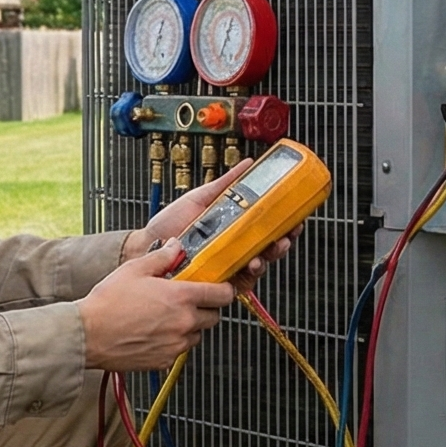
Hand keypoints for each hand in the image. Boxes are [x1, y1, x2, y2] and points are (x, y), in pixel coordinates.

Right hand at [80, 237, 235, 370]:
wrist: (87, 335)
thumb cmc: (107, 303)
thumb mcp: (134, 270)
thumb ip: (161, 257)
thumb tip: (175, 247)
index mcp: (181, 297)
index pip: (222, 295)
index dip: (224, 290)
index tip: (220, 288)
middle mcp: (183, 322)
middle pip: (213, 317)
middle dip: (205, 308)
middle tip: (188, 302)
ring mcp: (175, 344)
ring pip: (197, 335)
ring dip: (189, 326)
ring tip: (166, 318)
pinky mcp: (164, 361)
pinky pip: (178, 350)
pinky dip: (172, 342)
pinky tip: (154, 332)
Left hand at [120, 157, 297, 298]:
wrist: (150, 244)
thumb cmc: (171, 224)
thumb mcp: (201, 197)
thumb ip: (226, 183)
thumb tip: (247, 164)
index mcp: (234, 227)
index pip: (266, 226)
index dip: (284, 222)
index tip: (295, 215)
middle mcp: (234, 247)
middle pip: (269, 246)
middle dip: (284, 240)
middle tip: (288, 233)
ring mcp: (228, 264)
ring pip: (261, 264)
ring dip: (272, 256)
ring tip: (270, 247)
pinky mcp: (220, 281)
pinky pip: (242, 282)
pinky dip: (252, 273)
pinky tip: (253, 263)